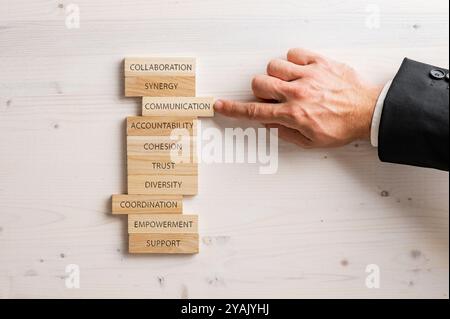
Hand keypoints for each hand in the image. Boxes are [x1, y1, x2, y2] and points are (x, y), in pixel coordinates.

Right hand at [214, 48, 382, 147]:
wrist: (368, 112)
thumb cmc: (343, 126)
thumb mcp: (311, 141)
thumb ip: (286, 133)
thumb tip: (270, 124)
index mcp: (293, 114)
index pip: (255, 111)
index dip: (234, 109)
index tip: (221, 105)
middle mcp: (297, 93)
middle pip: (259, 82)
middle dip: (260, 91)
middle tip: (273, 97)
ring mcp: (308, 75)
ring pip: (273, 65)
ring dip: (275, 75)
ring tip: (288, 83)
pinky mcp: (320, 63)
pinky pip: (294, 53)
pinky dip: (292, 61)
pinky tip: (300, 71)